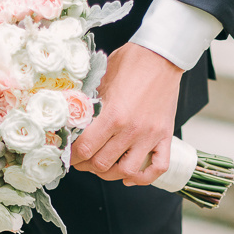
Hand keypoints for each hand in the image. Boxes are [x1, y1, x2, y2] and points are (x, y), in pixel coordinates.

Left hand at [70, 42, 182, 185]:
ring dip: (110, 174)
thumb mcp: (101, 80)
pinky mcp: (165, 136)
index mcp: (112, 115)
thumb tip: (70, 123)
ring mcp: (150, 135)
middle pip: (102, 164)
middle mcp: (131, 129)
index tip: (68, 154)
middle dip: (86, 165)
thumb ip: (88, 105)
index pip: (84, 149)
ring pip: (126, 171)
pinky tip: (130, 176)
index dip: (71, 156)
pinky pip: (157, 168)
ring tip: (103, 166)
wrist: (162, 55)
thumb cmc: (130, 63)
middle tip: (81, 160)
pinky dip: (143, 178)